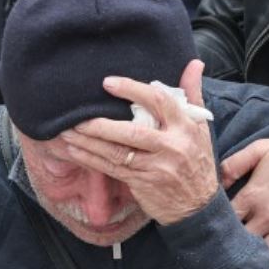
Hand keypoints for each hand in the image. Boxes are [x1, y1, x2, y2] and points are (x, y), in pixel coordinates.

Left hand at [59, 61, 219, 226]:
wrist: (198, 206)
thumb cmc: (197, 160)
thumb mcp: (201, 127)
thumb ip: (192, 93)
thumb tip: (194, 62)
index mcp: (186, 127)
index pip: (159, 101)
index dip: (132, 90)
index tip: (107, 82)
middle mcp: (172, 146)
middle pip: (131, 131)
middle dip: (100, 124)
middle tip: (76, 114)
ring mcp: (156, 167)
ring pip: (117, 151)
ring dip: (88, 141)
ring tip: (67, 131)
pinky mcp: (142, 183)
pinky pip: (112, 169)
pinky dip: (91, 159)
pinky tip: (75, 150)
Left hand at [221, 120, 268, 268]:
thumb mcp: (261, 148)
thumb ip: (234, 163)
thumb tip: (214, 181)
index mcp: (252, 195)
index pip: (224, 219)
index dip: (215, 226)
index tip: (209, 231)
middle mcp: (266, 216)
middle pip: (239, 240)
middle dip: (228, 246)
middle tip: (219, 253)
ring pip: (260, 254)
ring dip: (249, 261)